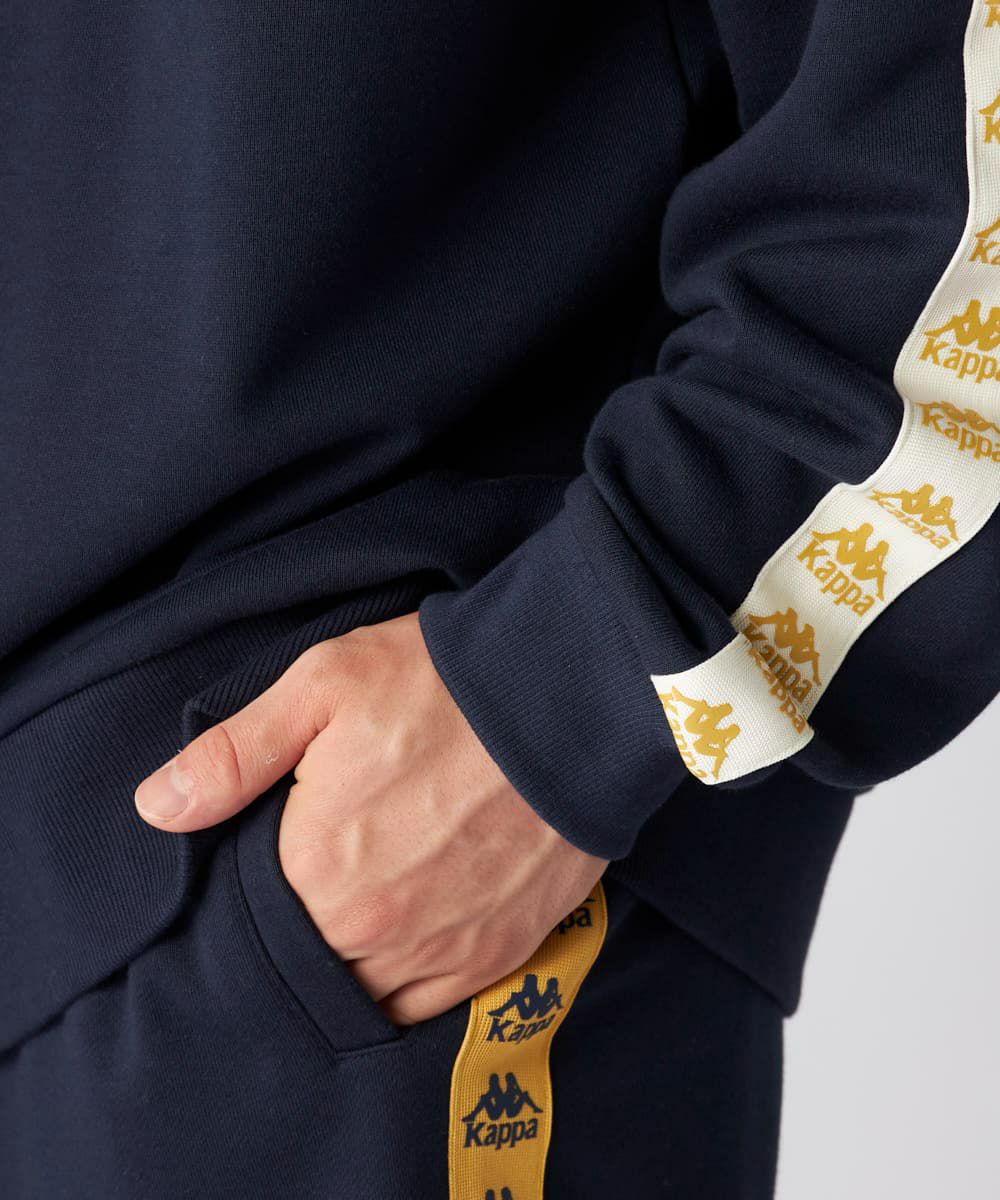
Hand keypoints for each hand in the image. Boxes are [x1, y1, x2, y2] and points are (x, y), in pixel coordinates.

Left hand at [133, 612, 608, 1024]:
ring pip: (366, 995)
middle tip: (330, 869)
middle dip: (304, 927)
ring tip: (367, 907)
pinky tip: (410, 939)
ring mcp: (440, 948)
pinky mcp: (499, 952)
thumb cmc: (443, 682)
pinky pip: (433, 1006)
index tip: (284, 846)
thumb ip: (233, 755)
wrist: (571, 695)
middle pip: (308, 962)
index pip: (251, 915)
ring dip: (354, 964)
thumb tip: (156, 808)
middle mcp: (373, 927)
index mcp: (315, 865)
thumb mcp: (323, 684)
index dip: (258, 883)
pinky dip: (412, 984)